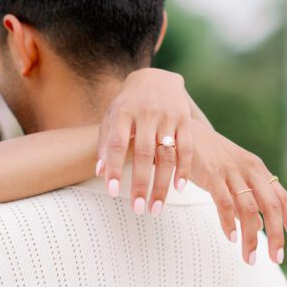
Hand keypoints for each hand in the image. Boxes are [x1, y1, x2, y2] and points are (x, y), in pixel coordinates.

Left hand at [96, 68, 192, 214]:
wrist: (156, 77)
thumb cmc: (128, 103)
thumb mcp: (111, 117)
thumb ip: (105, 143)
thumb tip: (99, 173)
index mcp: (123, 113)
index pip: (116, 143)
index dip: (113, 167)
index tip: (111, 190)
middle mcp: (146, 114)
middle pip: (143, 153)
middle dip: (140, 183)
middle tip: (138, 208)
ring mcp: (168, 117)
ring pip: (166, 155)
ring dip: (162, 184)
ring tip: (156, 208)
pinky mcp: (185, 120)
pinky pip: (186, 148)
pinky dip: (184, 169)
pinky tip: (179, 189)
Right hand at [189, 121, 286, 264]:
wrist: (185, 133)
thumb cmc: (209, 157)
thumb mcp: (233, 175)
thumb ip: (246, 198)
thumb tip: (257, 226)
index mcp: (257, 170)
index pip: (282, 197)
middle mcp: (250, 170)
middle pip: (271, 206)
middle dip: (276, 235)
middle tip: (275, 258)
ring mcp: (232, 172)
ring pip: (249, 209)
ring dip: (251, 237)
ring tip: (250, 258)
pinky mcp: (212, 174)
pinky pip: (224, 203)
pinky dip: (228, 223)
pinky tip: (231, 238)